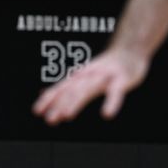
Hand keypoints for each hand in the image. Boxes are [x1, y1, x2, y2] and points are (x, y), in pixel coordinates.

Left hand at [33, 49, 148, 123]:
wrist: (130, 49)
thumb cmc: (105, 67)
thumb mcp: (83, 76)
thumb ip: (66, 87)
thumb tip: (43, 94)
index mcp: (79, 77)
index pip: (60, 88)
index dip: (48, 99)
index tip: (37, 111)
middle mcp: (88, 75)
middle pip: (71, 90)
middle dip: (59, 104)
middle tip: (50, 119)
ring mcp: (105, 76)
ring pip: (89, 89)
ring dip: (76, 101)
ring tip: (67, 115)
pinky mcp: (122, 79)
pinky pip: (116, 91)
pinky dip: (111, 103)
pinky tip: (106, 114)